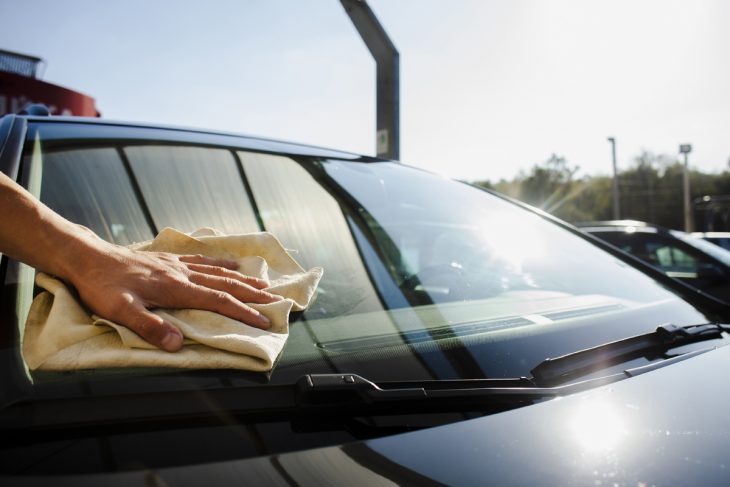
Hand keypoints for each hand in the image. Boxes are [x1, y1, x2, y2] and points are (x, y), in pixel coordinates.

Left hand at [67, 244, 282, 351]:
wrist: (88, 257)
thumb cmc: (102, 286)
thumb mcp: (121, 311)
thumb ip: (150, 328)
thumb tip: (178, 345)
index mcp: (176, 288)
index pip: (219, 300)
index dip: (243, 311)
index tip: (264, 320)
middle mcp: (182, 274)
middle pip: (226, 283)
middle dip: (252, 294)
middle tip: (276, 301)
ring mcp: (177, 264)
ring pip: (218, 270)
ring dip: (243, 278)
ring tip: (263, 284)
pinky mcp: (169, 259)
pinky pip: (203, 260)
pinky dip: (221, 262)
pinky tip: (231, 262)